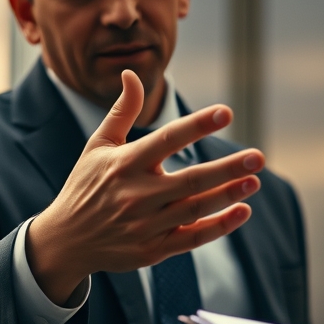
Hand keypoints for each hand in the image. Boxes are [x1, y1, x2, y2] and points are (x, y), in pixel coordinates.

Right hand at [26, 69, 260, 303]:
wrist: (65, 242)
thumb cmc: (86, 186)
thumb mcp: (98, 145)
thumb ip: (122, 110)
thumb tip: (130, 72)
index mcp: (124, 164)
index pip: (167, 139)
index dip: (197, 125)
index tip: (226, 112)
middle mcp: (135, 194)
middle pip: (190, 180)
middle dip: (226, 168)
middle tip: (258, 156)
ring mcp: (144, 225)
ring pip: (195, 209)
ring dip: (228, 195)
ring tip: (255, 179)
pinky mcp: (152, 251)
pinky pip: (192, 238)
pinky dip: (219, 227)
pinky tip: (243, 211)